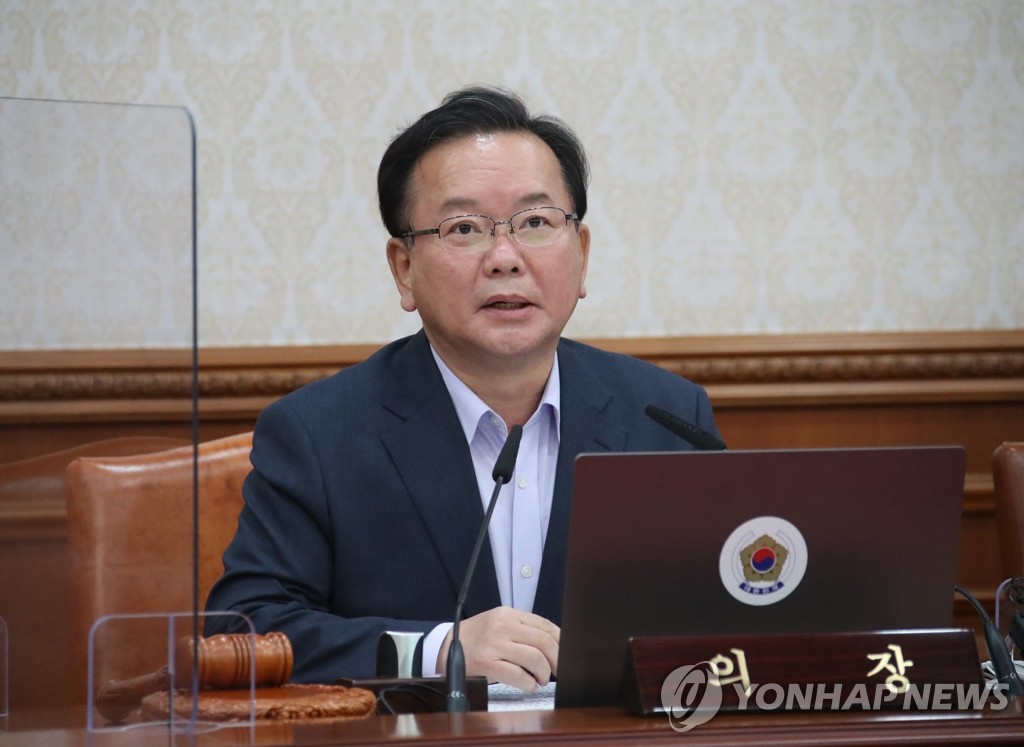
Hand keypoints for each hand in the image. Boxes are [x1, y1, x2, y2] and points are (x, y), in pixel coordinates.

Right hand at [438, 606, 559, 691]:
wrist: (444, 648)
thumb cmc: (475, 638)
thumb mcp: (497, 623)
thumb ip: (521, 629)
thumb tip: (551, 644)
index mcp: (507, 614)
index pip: (544, 624)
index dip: (560, 641)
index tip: (564, 652)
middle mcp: (502, 626)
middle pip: (543, 642)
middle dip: (556, 660)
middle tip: (557, 670)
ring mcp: (494, 644)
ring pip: (534, 658)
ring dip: (544, 673)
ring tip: (542, 679)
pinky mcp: (487, 663)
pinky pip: (518, 675)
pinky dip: (529, 683)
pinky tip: (528, 685)